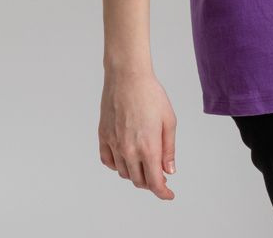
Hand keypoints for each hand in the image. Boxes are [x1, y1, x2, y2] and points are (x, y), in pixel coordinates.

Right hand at [98, 69, 177, 199]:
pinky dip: (117, 166)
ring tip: (145, 164)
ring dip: (135, 174)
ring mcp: (114, 144)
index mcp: (148, 147)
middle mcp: (129, 150)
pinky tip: (126, 159)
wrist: (127, 77)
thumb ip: (169, 149)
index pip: (154, 182)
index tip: (169, 195)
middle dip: (151, 183)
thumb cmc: (151, 95)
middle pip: (138, 181)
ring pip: (124, 173)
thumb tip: (169, 170)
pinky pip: (108, 161)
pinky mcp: (103, 137)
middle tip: (161, 175)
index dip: (163, 193)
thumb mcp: (169, 120)